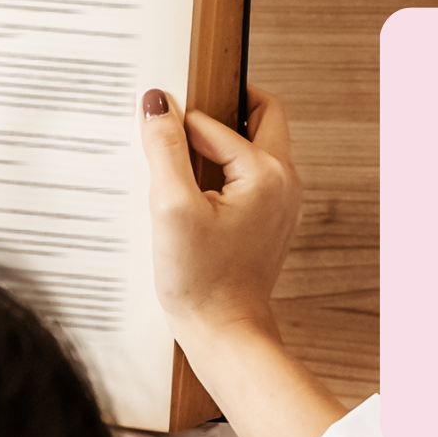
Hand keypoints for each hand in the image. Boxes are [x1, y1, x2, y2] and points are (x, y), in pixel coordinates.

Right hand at [138, 84, 301, 342]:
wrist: (224, 332)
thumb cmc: (202, 281)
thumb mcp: (171, 208)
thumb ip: (165, 149)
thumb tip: (157, 103)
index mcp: (267, 171)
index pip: (212, 122)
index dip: (178, 126)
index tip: (153, 140)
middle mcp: (284, 179)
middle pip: (258, 113)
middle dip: (218, 111)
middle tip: (180, 126)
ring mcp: (281, 199)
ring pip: (254, 142)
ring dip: (219, 142)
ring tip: (181, 165)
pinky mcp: (269, 215)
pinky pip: (249, 172)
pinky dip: (223, 169)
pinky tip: (193, 194)